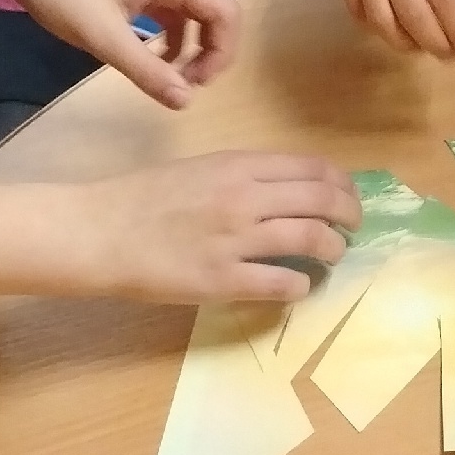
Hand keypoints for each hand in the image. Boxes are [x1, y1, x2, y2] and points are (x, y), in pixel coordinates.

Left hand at [0, 0, 236, 110]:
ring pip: (197, 14)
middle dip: (211, 52)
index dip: (222, 52)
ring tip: (173, 79)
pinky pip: (175, 13)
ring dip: (194, 47)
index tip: (198, 84)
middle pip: (216, 12)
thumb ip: (146, 70)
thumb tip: (186, 102)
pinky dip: (174, 39)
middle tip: (187, 86)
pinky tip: (154, 60)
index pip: (225, 12)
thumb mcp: (103, 37)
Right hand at [81, 149, 360, 302]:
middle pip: (323, 201)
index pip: (314, 169)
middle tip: (353, 228)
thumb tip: (288, 191)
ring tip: (333, 256)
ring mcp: (236, 240)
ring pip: (312, 240)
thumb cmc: (145, 197)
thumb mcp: (201, 168)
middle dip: (349, 215)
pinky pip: (280, 284)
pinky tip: (299, 288)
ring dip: (333, 249)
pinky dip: (300, 287)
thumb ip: (245, 176)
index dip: (342, 184)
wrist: (101, 231)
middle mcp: (246, 198)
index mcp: (240, 166)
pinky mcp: (222, 280)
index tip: (348, 197)